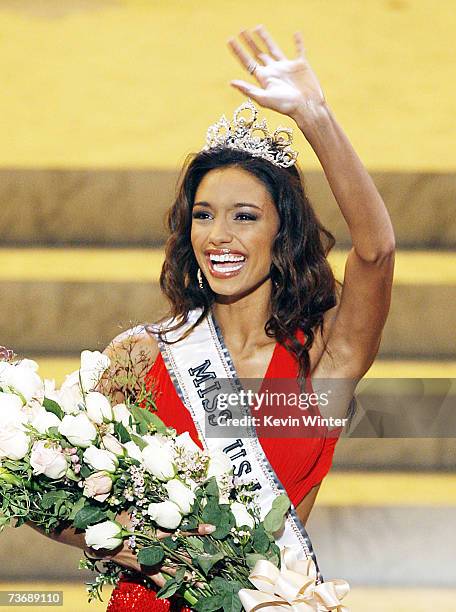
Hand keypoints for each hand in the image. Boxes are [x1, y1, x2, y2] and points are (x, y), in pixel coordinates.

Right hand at [88, 511, 214, 588]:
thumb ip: (152, 503)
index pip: (178, 530)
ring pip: (170, 569)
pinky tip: (179, 592)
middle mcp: (151, 547)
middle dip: (197, 556)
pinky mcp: (141, 568)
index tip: (211, 528)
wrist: (94, 536)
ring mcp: (146, 560)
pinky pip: (157, 579)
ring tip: (202, 582)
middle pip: (179, 553)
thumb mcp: (133, 505)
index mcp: (151, 530)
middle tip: (215, 560)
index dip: (195, 529)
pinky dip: (168, 585)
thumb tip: (170, 490)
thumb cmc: (114, 515)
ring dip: (186, 575)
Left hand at [228, 25, 325, 122]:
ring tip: (257, 27)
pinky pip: (299, 50)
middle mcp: (273, 71)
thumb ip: (248, 90)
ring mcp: (286, 67)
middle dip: (249, 43)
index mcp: (264, 78)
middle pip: (258, 53)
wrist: (307, 107)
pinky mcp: (301, 65)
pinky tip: (296, 33)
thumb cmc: (286, 106)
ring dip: (266, 39)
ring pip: (274, 49)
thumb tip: (231, 82)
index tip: (229, 40)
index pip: (248, 62)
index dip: (238, 52)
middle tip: (241, 30)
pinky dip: (298, 42)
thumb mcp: (264, 98)